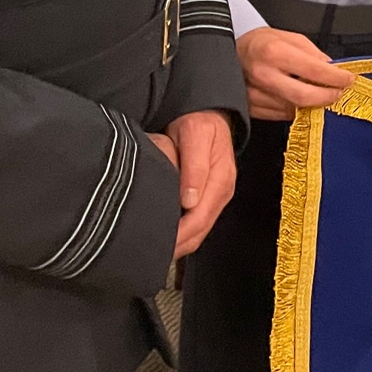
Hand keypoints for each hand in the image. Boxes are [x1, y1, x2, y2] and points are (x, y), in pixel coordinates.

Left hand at [164, 110, 236, 258]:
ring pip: (199, 231)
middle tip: (149, 257)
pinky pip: (198, 223)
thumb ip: (194, 166)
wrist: (208, 114)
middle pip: (200, 230)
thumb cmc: (199, 122)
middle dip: (178, 245)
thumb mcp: (196, 134)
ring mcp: (217, 196)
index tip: (157, 246)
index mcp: (221, 180)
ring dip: (180, 243)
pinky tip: (167, 238)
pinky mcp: (210, 196)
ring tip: (154, 253)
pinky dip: (183, 234)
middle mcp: (222, 192)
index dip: (179, 236)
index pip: (199, 218)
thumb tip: (189, 201)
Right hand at [236, 27, 354, 120]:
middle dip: (327, 97)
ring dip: (312, 105)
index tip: (348, 79)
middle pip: (304, 96)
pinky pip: (281, 116)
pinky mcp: (251, 109)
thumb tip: (332, 69)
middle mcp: (264, 75)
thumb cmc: (260, 43)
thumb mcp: (289, 37)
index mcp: (275, 52)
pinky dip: (295, 110)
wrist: (229, 53)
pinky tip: (300, 101)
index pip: (314, 70)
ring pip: (294, 109)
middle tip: (338, 93)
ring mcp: (255, 95)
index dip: (336, 77)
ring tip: (320, 95)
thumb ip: (312, 53)